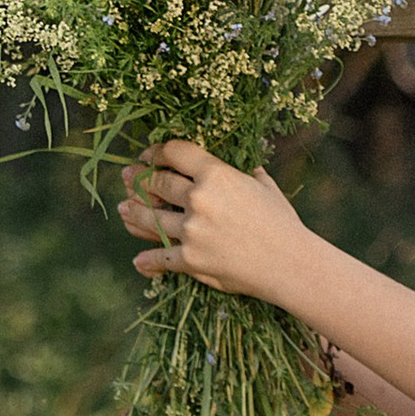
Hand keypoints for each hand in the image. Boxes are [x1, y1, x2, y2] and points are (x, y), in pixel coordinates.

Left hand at [118, 141, 307, 301]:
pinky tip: (139, 260)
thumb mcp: (266, 189)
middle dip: (137, 179)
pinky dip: (147, 260)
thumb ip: (251, 176)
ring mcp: (192, 231)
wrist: (290, 264)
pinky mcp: (191, 260)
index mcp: (217, 174)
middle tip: (127, 177)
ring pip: (148, 218)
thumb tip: (251, 169)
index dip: (155, 151)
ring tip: (123, 210)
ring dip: (131, 213)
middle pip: (155, 183)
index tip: (147, 155)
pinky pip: (160, 257)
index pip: (174, 152)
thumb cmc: (283, 223)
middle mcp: (199, 199)